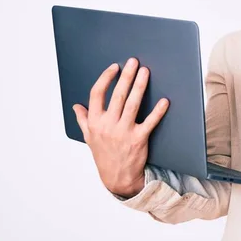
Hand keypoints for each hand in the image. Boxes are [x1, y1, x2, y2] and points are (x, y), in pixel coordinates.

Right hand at [72, 57, 169, 197]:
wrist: (117, 178)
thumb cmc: (104, 155)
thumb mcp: (89, 138)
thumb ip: (83, 120)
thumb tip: (76, 106)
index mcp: (94, 122)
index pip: (97, 94)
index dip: (105, 78)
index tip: (115, 67)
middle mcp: (107, 125)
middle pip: (117, 95)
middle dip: (126, 76)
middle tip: (134, 62)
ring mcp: (123, 132)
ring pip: (132, 104)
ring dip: (140, 86)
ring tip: (145, 72)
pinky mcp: (138, 139)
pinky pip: (150, 122)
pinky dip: (158, 111)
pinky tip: (165, 101)